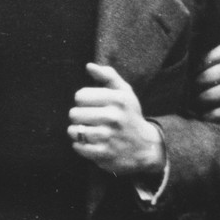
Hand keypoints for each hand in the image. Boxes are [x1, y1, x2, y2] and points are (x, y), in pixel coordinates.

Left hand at [70, 63, 164, 178]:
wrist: (146, 147)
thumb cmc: (130, 116)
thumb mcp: (124, 92)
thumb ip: (107, 76)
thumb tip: (89, 66)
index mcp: (117, 99)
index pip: (80, 96)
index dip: (83, 100)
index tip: (92, 105)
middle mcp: (113, 117)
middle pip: (74, 113)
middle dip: (78, 116)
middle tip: (89, 119)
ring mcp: (108, 136)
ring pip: (74, 131)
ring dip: (77, 132)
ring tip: (88, 131)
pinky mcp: (104, 153)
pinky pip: (78, 147)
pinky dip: (80, 146)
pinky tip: (90, 142)